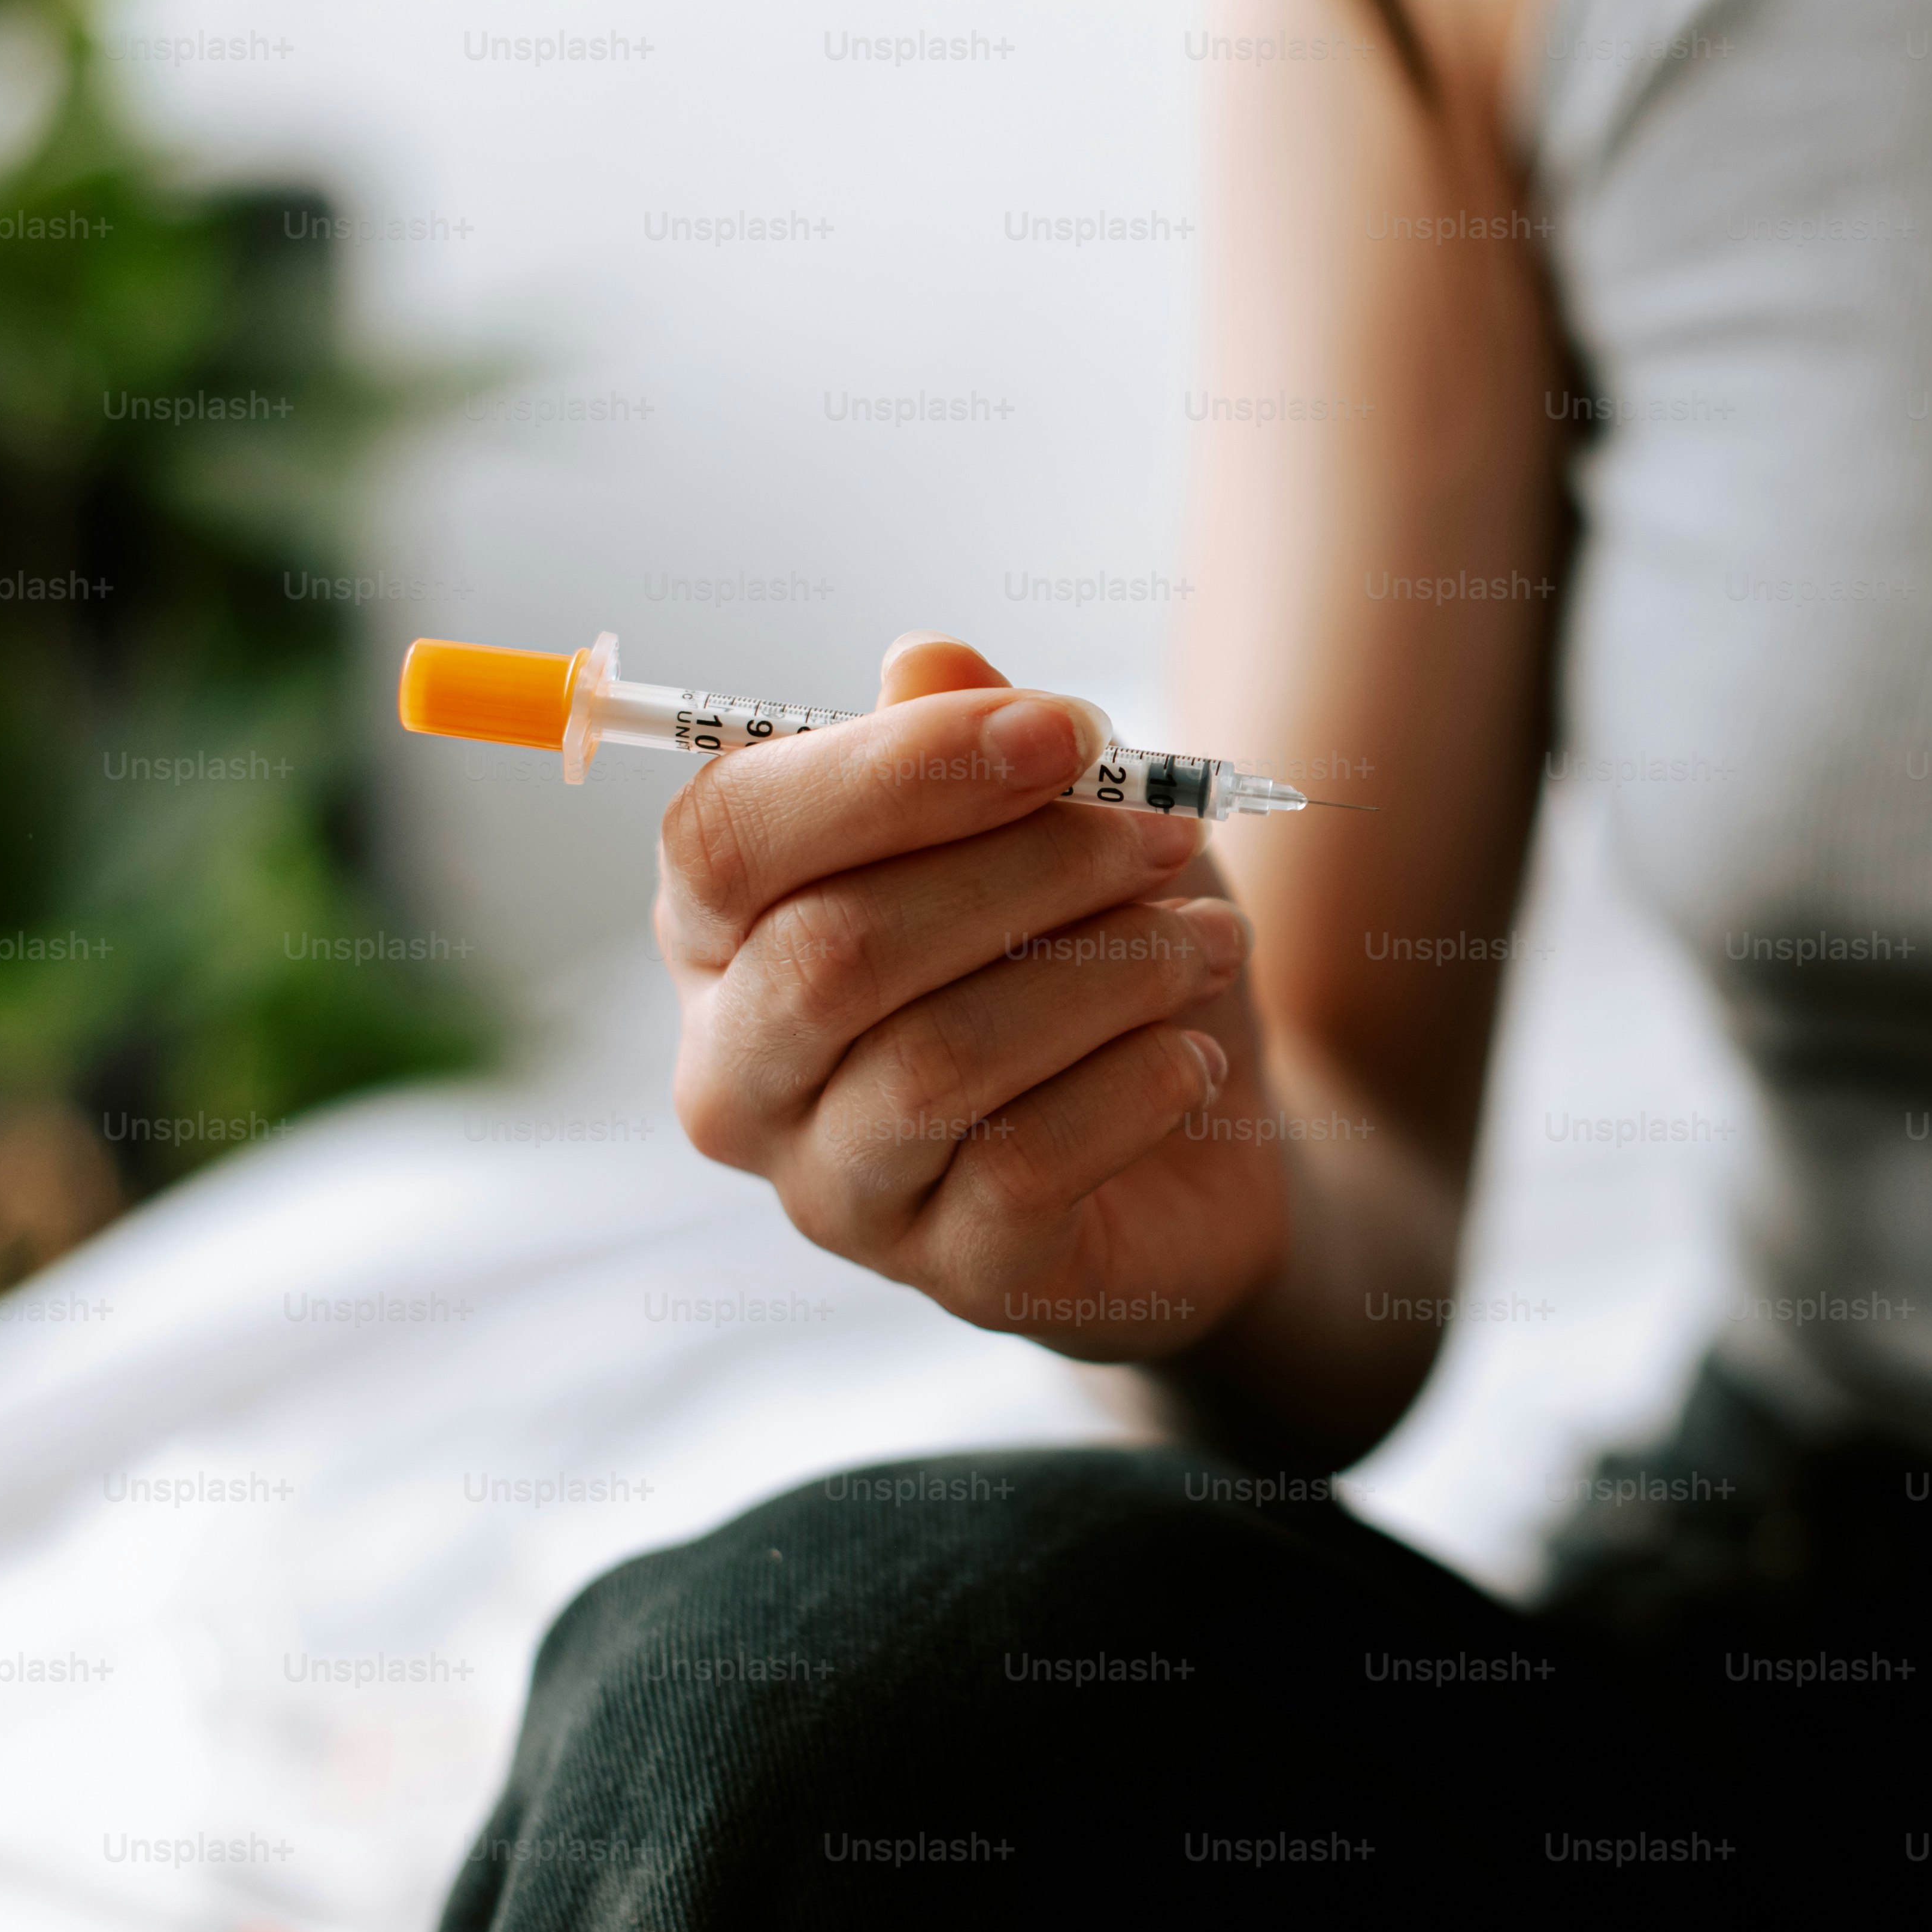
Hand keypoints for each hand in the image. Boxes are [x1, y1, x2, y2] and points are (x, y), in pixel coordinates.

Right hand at [656, 633, 1283, 1359]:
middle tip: (1166, 837)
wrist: (1199, 1138)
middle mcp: (739, 1070)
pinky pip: (1026, 1164)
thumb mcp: (1054, 819)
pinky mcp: (947, 1273)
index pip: (732, 835)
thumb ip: (975, 740)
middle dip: (1029, 869)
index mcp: (723, 932)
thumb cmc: (1090, 947)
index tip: (1070, 729)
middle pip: (835, 949)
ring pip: (938, 1059)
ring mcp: (830, 1189)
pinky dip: (1138, 1085)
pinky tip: (1195, 1054)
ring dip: (1106, 973)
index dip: (900, 768)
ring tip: (1208, 942)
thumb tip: (928, 658)